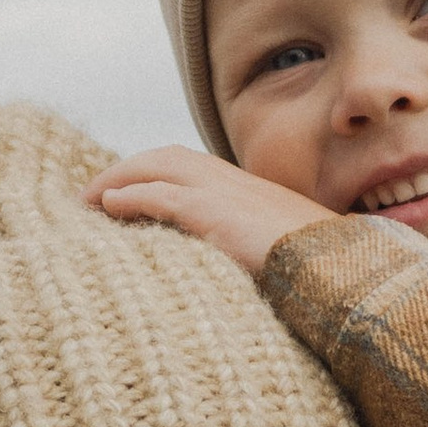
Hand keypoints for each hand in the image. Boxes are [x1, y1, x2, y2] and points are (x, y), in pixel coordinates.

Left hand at [90, 146, 336, 278]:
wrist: (338, 267)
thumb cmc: (315, 266)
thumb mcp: (275, 247)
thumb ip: (245, 244)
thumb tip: (225, 261)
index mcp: (243, 186)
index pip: (186, 166)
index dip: (152, 174)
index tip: (125, 192)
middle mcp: (228, 180)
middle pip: (163, 159)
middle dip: (124, 170)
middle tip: (91, 195)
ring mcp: (220, 192)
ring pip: (154, 170)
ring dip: (117, 179)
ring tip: (89, 200)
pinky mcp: (212, 212)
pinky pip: (159, 196)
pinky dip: (130, 197)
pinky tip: (108, 207)